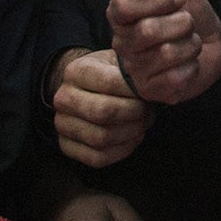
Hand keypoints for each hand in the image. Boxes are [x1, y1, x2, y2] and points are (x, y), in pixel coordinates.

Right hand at [51, 48, 153, 166]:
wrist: (87, 89)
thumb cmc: (111, 75)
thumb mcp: (121, 63)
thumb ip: (136, 73)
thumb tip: (158, 89)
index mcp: (75, 71)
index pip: (109, 82)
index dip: (135, 90)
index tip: (150, 92)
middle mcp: (63, 98)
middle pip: (104, 113)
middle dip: (135, 113)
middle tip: (149, 110)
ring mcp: (62, 124)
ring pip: (102, 138)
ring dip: (131, 132)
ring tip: (143, 122)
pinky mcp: (67, 146)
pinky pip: (98, 157)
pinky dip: (123, 150)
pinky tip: (133, 137)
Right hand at [105, 0, 220, 103]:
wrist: (212, 40)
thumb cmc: (187, 10)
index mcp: (120, 15)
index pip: (123, 4)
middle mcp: (122, 43)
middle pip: (147, 31)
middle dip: (181, 22)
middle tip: (188, 22)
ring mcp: (136, 69)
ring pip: (166, 54)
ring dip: (190, 44)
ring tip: (190, 42)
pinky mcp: (153, 91)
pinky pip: (174, 78)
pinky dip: (191, 67)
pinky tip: (189, 63)